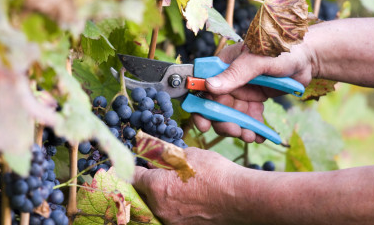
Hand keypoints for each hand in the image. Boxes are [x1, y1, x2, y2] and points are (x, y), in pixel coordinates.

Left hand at [133, 147, 247, 224]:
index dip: (136, 167)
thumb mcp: (188, 155)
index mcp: (155, 186)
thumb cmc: (215, 173)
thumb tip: (156, 154)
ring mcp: (171, 221)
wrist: (240, 198)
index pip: (133, 176)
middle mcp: (158, 207)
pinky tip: (189, 199)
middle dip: (148, 183)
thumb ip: (167, 155)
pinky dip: (175, 207)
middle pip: (143, 194)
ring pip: (157, 206)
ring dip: (161, 196)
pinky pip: (172, 216)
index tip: (141, 164)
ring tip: (178, 186)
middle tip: (160, 173)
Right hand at [193, 41, 314, 141]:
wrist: (308, 58)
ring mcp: (241, 91)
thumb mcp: (258, 60)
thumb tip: (209, 86)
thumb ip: (235, 73)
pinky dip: (252, 129)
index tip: (203, 123)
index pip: (202, 85)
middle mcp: (228, 79)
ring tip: (250, 136)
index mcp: (223, 64)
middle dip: (223, 122)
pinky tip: (260, 136)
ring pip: (231, 115)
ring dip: (238, 128)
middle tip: (235, 131)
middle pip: (215, 105)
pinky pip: (248, 118)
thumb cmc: (282, 49)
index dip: (199, 105)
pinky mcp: (253, 100)